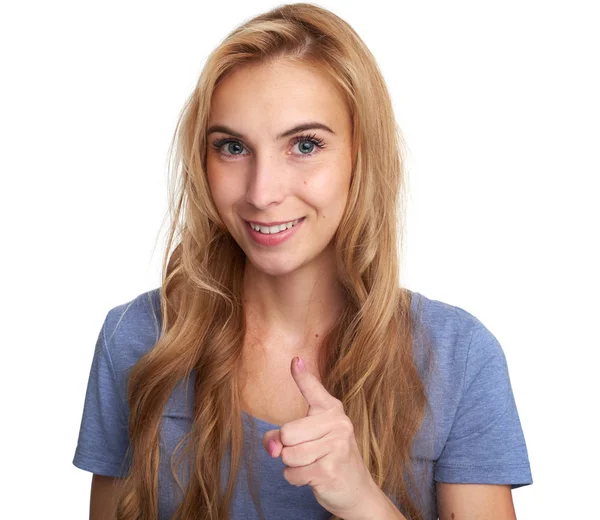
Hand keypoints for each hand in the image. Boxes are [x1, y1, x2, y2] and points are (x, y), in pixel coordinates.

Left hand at [261, 356, 381, 518]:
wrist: (356, 489)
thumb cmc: (326, 457)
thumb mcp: (305, 440)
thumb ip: (280, 436)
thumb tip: (272, 448)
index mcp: (331, 409)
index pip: (313, 389)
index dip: (302, 375)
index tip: (294, 359)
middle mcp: (338, 423)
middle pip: (287, 432)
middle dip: (287, 448)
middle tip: (306, 453)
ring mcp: (337, 446)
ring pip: (288, 455)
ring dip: (292, 465)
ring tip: (311, 464)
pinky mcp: (331, 469)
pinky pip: (293, 473)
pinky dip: (295, 479)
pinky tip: (313, 477)